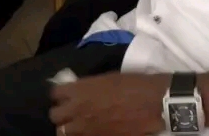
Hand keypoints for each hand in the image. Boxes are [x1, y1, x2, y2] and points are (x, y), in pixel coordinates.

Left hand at [49, 72, 167, 135]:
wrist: (154, 103)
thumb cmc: (134, 84)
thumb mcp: (107, 78)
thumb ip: (88, 87)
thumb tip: (79, 91)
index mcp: (79, 90)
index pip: (55, 93)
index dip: (61, 94)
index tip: (67, 94)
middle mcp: (77, 110)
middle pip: (54, 115)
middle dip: (62, 112)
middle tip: (72, 110)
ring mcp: (86, 129)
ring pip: (63, 132)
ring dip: (70, 127)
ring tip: (80, 124)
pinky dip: (84, 135)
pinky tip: (93, 130)